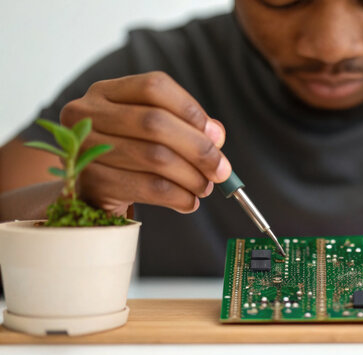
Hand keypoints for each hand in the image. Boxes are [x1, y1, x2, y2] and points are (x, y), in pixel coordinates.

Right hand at [60, 71, 230, 214]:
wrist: (91, 196)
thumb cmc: (129, 159)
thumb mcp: (153, 135)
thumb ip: (185, 127)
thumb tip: (216, 134)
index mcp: (106, 92)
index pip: (154, 87)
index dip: (191, 110)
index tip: (217, 136)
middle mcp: (86, 112)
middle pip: (155, 122)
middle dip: (198, 148)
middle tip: (221, 170)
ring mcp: (83, 147)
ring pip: (155, 156)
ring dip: (191, 176)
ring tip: (206, 187)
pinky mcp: (89, 182)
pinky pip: (148, 187)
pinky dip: (178, 196)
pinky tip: (189, 202)